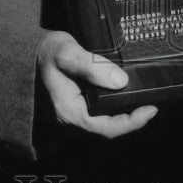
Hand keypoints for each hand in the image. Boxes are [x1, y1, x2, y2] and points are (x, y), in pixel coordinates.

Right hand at [37, 31, 156, 137]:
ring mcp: (72, 116)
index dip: (132, 122)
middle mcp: (70, 120)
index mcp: (69, 111)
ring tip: (143, 102)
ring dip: (124, 117)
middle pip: (108, 130)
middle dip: (131, 121)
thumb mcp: (68, 53)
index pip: (106, 128)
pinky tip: (126, 98)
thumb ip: (92, 66)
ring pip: (104, 125)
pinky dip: (115, 111)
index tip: (151, 110)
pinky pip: (99, 117)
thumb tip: (120, 81)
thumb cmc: (47, 52)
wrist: (30, 52)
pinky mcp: (76, 109)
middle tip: (152, 105)